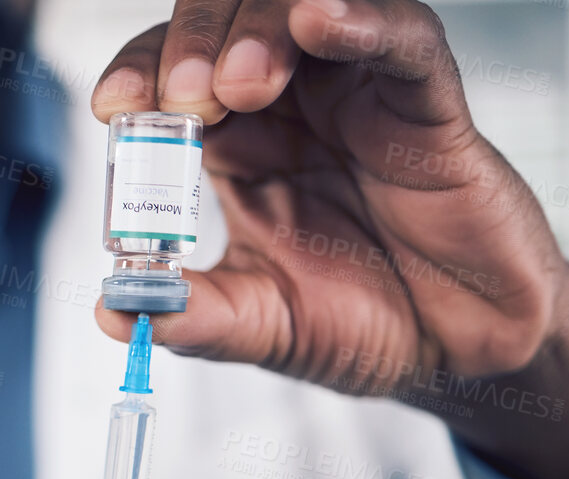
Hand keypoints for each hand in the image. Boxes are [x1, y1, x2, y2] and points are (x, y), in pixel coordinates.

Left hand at [91, 0, 568, 478]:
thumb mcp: (261, 328)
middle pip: (228, 23)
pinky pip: (403, 37)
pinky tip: (320, 19)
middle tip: (182, 98)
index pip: (170, 74)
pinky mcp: (428, 104)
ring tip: (235, 84)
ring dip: (257, 29)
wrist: (456, 355)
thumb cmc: (364, 324)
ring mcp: (358, 94)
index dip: (138, 74)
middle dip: (192, 45)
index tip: (115, 109)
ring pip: (303, 10)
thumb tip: (112, 312)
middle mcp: (291, 105)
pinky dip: (361, 18)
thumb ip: (193, 318)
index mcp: (236, 145)